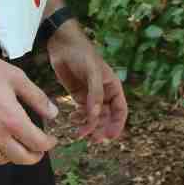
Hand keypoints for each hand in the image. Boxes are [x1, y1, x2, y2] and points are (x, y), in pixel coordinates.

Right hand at [0, 45, 59, 164]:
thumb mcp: (17, 78)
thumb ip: (37, 98)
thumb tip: (53, 114)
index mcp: (12, 120)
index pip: (37, 143)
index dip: (48, 144)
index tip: (51, 140)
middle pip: (22, 158)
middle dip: (34, 155)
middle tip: (38, 149)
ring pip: (1, 160)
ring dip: (12, 154)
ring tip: (14, 143)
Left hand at [47, 25, 127, 142]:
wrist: (63, 44)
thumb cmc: (82, 54)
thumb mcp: (92, 72)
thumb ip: (95, 94)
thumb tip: (95, 115)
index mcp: (113, 87)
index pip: (120, 110)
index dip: (117, 124)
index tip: (110, 136)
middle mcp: (104, 93)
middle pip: (106, 117)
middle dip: (100, 128)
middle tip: (92, 139)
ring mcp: (91, 96)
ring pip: (93, 117)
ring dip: (88, 126)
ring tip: (78, 133)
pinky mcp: (78, 95)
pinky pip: (81, 112)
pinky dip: (78, 118)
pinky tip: (72, 119)